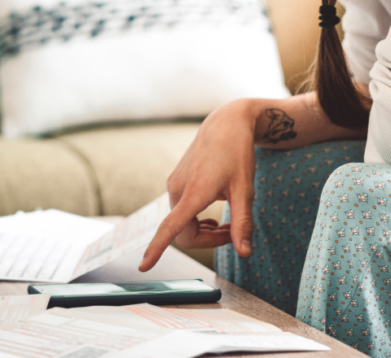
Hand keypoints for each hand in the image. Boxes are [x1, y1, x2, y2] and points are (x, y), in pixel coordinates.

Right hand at [138, 100, 258, 271]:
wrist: (225, 123)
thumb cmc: (237, 153)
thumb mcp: (245, 190)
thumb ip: (242, 223)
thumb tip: (245, 253)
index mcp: (194, 193)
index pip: (170, 228)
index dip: (156, 249)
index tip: (144, 267)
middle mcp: (177, 190)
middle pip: (185, 234)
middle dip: (208, 241)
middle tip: (234, 234)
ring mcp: (174, 185)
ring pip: (183, 223)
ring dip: (205, 230)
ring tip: (227, 223)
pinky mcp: (175, 181)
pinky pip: (181, 211)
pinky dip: (198, 218)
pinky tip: (214, 211)